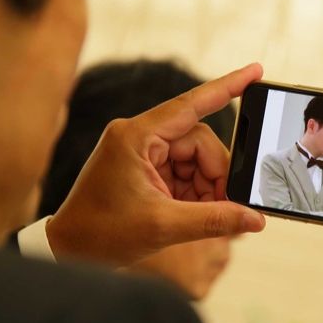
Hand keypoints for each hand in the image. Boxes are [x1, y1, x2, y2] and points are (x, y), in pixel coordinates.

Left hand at [45, 63, 266, 265]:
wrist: (66, 250)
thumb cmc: (100, 235)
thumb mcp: (163, 227)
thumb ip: (214, 220)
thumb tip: (254, 218)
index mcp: (136, 136)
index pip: (192, 104)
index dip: (228, 87)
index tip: (256, 72)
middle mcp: (138, 136)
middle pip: (199, 142)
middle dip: (216, 176)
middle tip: (227, 207)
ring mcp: (141, 151)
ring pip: (195, 159)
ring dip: (206, 188)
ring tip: (204, 215)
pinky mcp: (144, 167)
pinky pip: (184, 171)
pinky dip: (195, 193)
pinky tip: (192, 213)